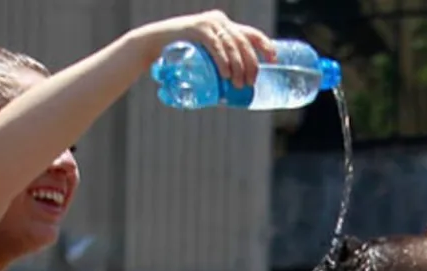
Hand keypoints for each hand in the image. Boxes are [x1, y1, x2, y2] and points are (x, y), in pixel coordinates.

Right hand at [130, 9, 275, 88]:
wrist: (152, 45)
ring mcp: (208, 24)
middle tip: (250, 84)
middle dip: (251, 65)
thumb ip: (219, 64)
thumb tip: (237, 92)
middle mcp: (220, 21)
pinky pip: (216, 45)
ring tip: (238, 84)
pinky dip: (223, 60)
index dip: (266, 46)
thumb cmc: (180, 56)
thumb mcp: (204, 56)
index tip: (274, 61)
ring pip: (232, 46)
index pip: (252, 34)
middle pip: (244, 43)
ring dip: (239, 67)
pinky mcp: (196, 30)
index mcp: (226, 26)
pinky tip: (226, 73)